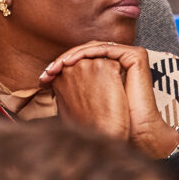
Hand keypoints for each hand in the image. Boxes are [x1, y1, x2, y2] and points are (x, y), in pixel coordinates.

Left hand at [43, 42, 178, 158]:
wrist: (132, 132)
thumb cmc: (110, 121)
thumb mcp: (85, 99)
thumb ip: (71, 86)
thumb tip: (44, 79)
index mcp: (110, 67)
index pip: (83, 58)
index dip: (61, 66)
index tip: (43, 78)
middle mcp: (119, 59)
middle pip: (86, 51)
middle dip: (62, 60)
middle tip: (46, 72)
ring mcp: (128, 56)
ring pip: (93, 47)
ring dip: (70, 55)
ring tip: (55, 67)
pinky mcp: (135, 55)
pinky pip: (105, 48)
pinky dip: (85, 53)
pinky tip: (69, 62)